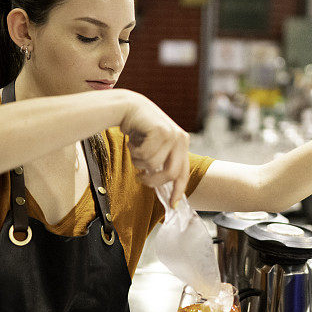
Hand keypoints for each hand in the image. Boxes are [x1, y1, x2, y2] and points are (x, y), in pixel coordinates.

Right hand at [120, 92, 189, 206]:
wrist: (128, 107)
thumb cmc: (139, 130)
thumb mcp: (155, 147)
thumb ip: (161, 163)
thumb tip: (163, 188)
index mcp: (182, 144)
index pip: (183, 172)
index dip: (178, 190)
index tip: (172, 204)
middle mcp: (181, 139)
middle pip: (171, 173)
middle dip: (153, 181)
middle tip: (140, 178)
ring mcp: (172, 134)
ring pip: (153, 164)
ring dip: (138, 161)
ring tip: (134, 149)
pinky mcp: (161, 130)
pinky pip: (145, 154)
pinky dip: (133, 151)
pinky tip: (132, 141)